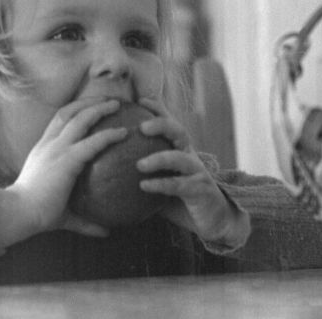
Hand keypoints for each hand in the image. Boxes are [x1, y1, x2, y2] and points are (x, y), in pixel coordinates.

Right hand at [3, 98, 127, 240]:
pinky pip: (93, 141)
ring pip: (81, 118)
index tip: (91, 107)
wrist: (18, 214)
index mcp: (43, 150)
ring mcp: (57, 149)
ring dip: (100, 108)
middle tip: (109, 100)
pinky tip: (124, 133)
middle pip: (69, 112)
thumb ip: (85, 221)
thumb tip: (106, 232)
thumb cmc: (36, 215)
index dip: (75, 111)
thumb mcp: (64, 214)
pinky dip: (109, 134)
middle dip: (89, 101)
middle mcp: (48, 144)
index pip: (58, 121)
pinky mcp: (67, 159)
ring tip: (118, 104)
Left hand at [135, 97, 249, 246]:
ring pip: (180, 158)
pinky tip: (144, 186)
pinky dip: (161, 184)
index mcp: (180, 150)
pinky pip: (179, 185)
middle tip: (142, 127)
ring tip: (139, 164)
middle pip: (179, 132)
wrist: (214, 220)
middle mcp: (190, 156)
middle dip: (162, 124)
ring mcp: (197, 172)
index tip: (140, 100)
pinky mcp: (201, 190)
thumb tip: (107, 170)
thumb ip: (142, 175)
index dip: (158, 109)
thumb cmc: (182, 200)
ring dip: (160, 158)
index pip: (170, 124)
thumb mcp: (161, 183)